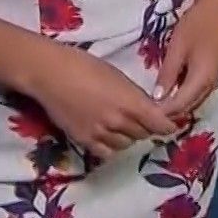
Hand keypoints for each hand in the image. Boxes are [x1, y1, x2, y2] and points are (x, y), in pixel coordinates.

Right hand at [26, 40, 178, 160]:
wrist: (50, 74)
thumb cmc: (84, 65)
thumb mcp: (117, 76)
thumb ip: (134, 96)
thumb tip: (147, 108)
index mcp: (130, 101)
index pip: (160, 124)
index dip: (167, 125)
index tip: (168, 123)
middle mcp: (118, 121)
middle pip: (144, 134)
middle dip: (145, 127)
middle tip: (139, 119)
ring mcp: (101, 133)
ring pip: (126, 144)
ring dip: (128, 136)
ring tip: (120, 124)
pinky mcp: (84, 141)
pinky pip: (106, 152)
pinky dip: (111, 146)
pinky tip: (106, 135)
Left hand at [155, 0, 217, 121]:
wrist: (217, 7)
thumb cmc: (196, 25)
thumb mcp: (177, 48)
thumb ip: (167, 75)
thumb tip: (157, 98)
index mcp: (202, 81)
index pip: (179, 106)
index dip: (162, 112)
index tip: (143, 113)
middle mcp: (211, 86)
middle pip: (188, 108)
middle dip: (169, 112)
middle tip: (147, 111)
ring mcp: (214, 81)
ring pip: (193, 102)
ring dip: (176, 106)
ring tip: (156, 104)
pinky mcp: (213, 74)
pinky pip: (197, 93)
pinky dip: (183, 97)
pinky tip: (170, 92)